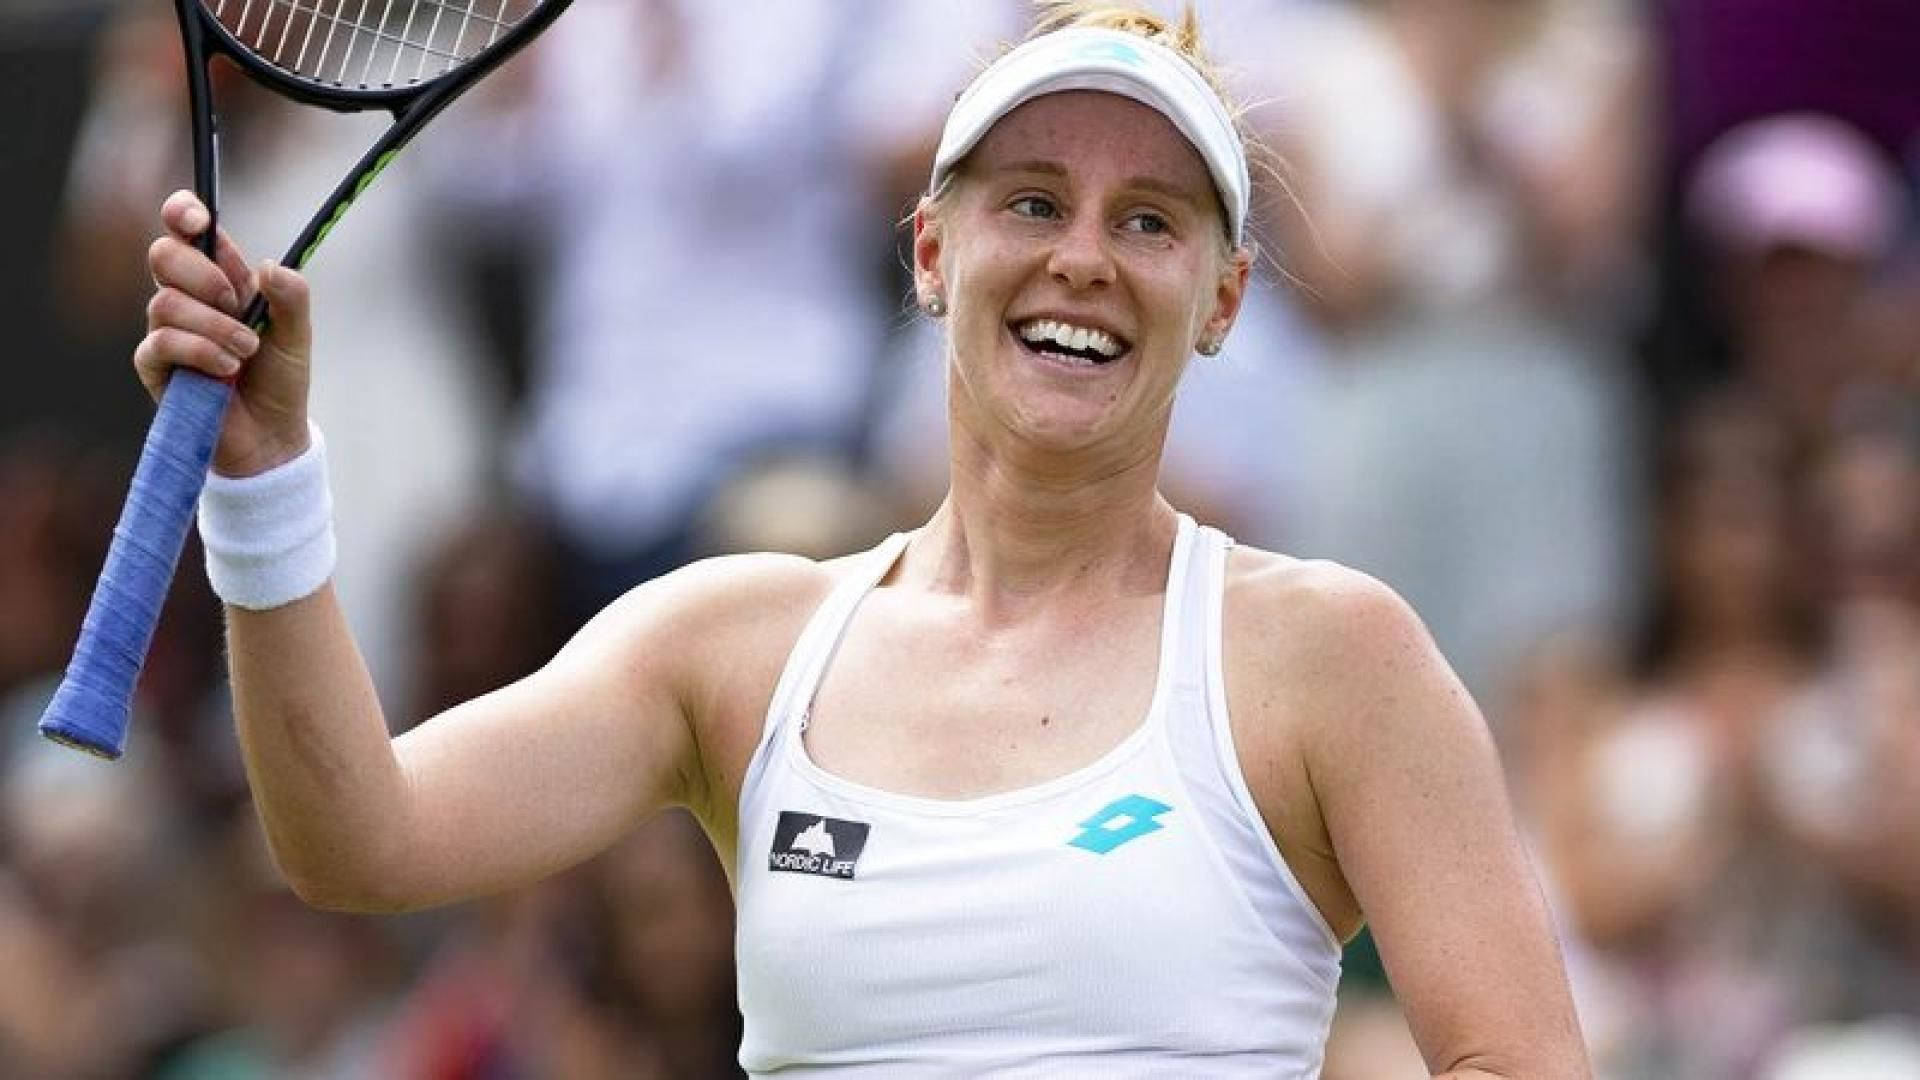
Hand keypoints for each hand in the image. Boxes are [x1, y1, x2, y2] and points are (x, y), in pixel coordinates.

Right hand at [137, 190, 313, 476]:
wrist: (271, 435)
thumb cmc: (280, 381)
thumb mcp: (298, 335)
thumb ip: (292, 297)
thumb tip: (268, 267)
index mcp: (222, 279)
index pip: (188, 232)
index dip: (183, 213)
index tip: (197, 220)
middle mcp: (188, 299)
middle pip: (163, 255)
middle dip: (202, 275)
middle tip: (236, 304)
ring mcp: (167, 331)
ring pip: (165, 302)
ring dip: (213, 326)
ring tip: (246, 351)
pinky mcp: (154, 365)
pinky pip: (162, 342)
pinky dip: (200, 352)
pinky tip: (226, 369)